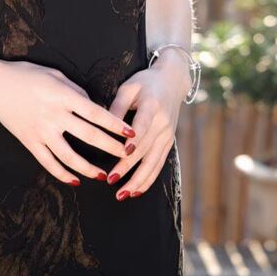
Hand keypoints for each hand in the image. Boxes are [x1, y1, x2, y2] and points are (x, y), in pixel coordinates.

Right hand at [0, 60, 135, 183]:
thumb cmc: (26, 74)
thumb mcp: (56, 75)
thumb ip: (76, 91)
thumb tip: (94, 107)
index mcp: (63, 96)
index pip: (96, 113)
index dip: (115, 124)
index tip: (131, 133)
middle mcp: (54, 115)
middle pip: (88, 135)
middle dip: (111, 147)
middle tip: (127, 155)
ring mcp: (41, 131)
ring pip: (69, 156)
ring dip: (88, 168)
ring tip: (103, 175)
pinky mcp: (29, 142)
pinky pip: (48, 163)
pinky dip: (62, 174)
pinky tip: (75, 181)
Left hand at [104, 53, 190, 198]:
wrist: (173, 81)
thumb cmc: (145, 83)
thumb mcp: (129, 88)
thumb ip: (116, 107)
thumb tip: (103, 127)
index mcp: (152, 106)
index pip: (142, 126)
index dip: (133, 141)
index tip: (123, 153)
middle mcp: (163, 123)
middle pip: (145, 149)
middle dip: (128, 167)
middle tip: (111, 180)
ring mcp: (167, 135)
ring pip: (153, 162)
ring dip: (138, 180)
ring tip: (122, 194)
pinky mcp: (169, 142)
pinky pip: (159, 164)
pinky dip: (148, 179)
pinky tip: (136, 191)